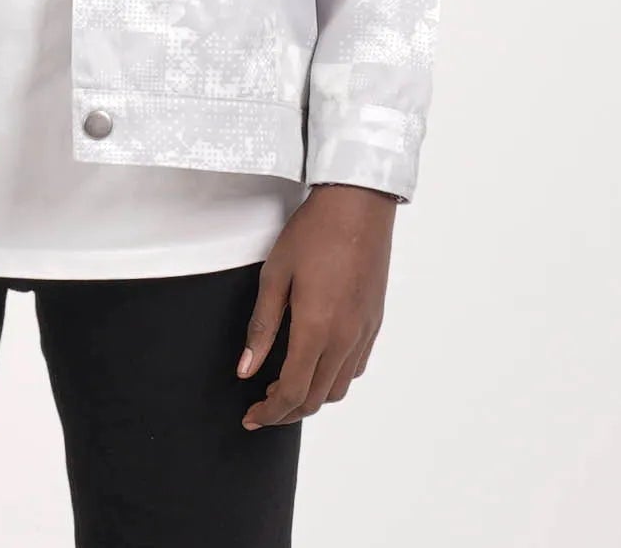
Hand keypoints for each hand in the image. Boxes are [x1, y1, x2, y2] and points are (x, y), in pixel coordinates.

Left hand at [237, 184, 394, 428]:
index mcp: (316, 329)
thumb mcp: (275, 274)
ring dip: (311, 396)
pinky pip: (355, 366)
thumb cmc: (314, 232)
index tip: (251, 416)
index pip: (293, 393)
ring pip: (339, 388)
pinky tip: (316, 361)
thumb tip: (246, 369)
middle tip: (262, 407)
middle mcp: (345, 338)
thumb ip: (261, 326)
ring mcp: (364, 332)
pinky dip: (334, 377)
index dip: (269, 413)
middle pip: (317, 399)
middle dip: (286, 412)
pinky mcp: (374, 322)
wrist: (358, 205)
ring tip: (285, 386)